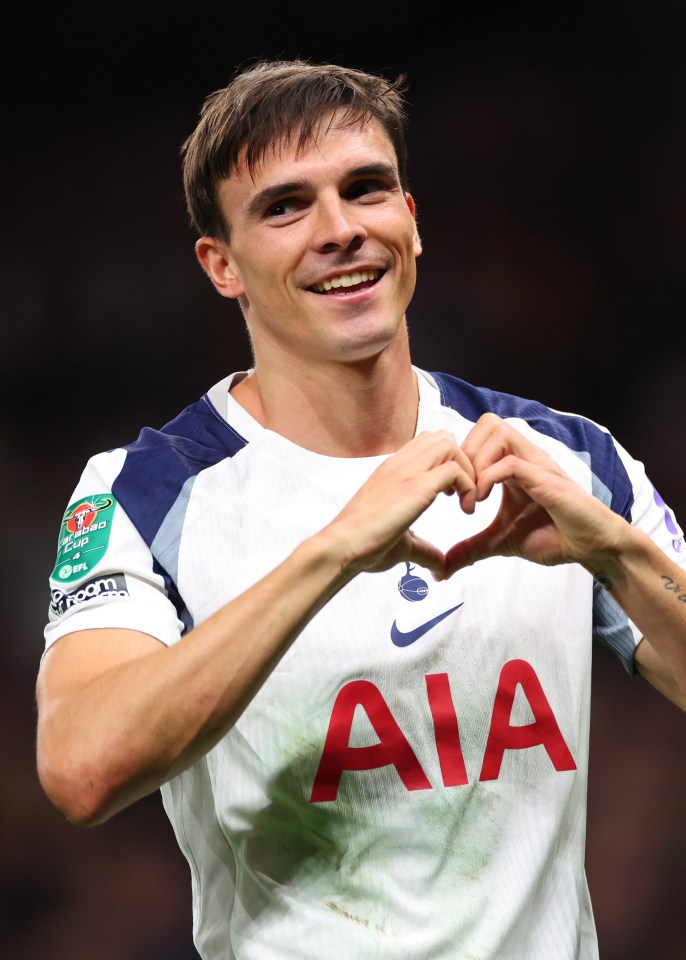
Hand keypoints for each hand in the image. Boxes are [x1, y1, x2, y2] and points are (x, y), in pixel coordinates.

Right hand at [323, 430, 476, 579]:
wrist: (341, 548)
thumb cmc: (363, 546)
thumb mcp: (401, 544)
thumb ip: (424, 550)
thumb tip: (440, 568)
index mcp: (392, 470)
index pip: (427, 443)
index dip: (447, 462)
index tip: (450, 494)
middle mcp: (399, 464)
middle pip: (443, 437)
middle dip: (462, 462)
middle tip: (461, 495)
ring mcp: (406, 471)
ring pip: (450, 444)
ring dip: (467, 470)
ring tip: (464, 501)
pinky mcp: (415, 486)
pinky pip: (454, 470)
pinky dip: (469, 486)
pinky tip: (466, 510)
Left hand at [443, 413, 625, 577]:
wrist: (591, 548)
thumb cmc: (554, 536)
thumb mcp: (501, 542)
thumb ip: (471, 548)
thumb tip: (443, 568)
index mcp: (514, 464)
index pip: (481, 434)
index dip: (460, 457)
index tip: (450, 492)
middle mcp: (526, 457)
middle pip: (488, 422)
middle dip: (465, 453)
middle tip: (458, 489)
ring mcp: (537, 464)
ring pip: (498, 433)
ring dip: (476, 462)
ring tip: (471, 497)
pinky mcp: (547, 479)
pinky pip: (511, 462)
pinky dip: (488, 478)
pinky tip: (482, 502)